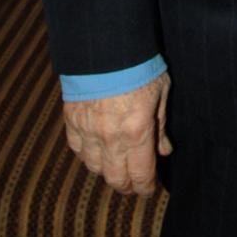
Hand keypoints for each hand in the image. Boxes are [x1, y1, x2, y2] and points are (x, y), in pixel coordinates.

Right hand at [63, 73, 171, 195]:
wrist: (107, 45)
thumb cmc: (140, 66)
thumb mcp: (160, 93)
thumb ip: (161, 126)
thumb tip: (164, 150)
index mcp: (137, 132)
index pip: (141, 176)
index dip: (146, 189)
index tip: (149, 191)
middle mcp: (111, 138)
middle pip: (116, 179)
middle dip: (127, 187)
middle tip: (134, 185)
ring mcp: (88, 131)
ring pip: (94, 168)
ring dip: (106, 172)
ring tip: (116, 168)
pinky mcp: (72, 120)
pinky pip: (77, 150)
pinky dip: (87, 155)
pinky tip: (95, 151)